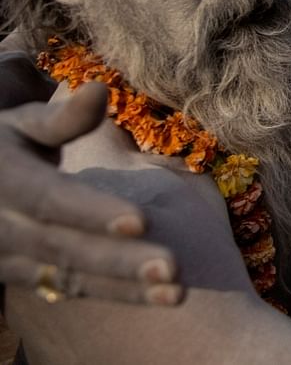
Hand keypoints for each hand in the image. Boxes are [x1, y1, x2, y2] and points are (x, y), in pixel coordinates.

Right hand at [0, 83, 180, 303]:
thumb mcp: (20, 124)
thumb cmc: (5, 143)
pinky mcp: (22, 277)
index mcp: (3, 180)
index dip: (92, 211)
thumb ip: (62, 117)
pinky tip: (162, 297)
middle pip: (64, 247)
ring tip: (177, 293)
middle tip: (172, 268)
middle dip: (119, 260)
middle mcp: (1, 226)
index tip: (142, 220)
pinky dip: (118, 296)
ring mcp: (8, 258)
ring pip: (71, 276)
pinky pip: (72, 289)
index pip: (49, 200)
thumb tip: (100, 89)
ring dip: (125, 288)